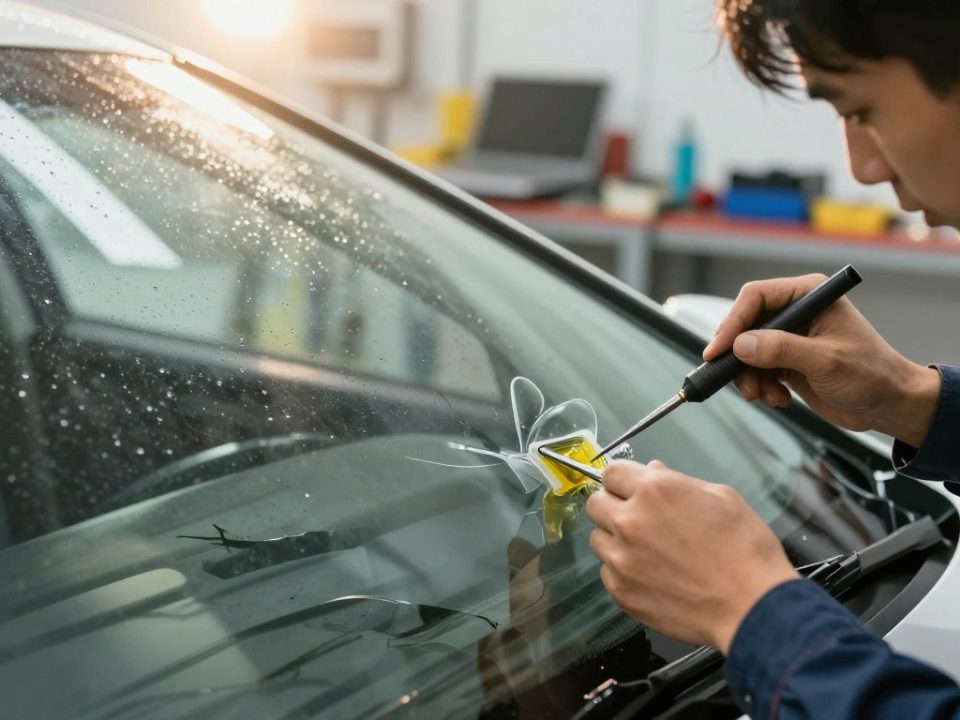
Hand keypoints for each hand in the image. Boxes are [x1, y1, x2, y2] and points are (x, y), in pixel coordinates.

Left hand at [586, 460, 798, 653]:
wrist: (752, 607)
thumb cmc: (746, 551)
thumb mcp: (721, 497)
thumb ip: (678, 481)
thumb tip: (653, 472)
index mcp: (655, 491)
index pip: (611, 472)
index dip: (622, 480)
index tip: (630, 488)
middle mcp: (630, 521)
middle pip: (595, 504)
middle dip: (613, 506)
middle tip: (636, 518)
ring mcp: (622, 559)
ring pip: (598, 540)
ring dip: (615, 540)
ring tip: (646, 550)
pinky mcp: (622, 591)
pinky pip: (607, 572)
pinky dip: (622, 571)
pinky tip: (651, 575)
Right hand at [703, 273, 939, 446]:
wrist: (888, 406)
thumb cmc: (872, 375)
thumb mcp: (825, 361)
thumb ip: (781, 350)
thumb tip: (741, 345)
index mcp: (810, 295)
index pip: (756, 297)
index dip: (733, 322)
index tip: (719, 350)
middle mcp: (796, 311)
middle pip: (745, 325)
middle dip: (738, 356)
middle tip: (738, 379)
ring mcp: (790, 338)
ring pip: (745, 351)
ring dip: (748, 377)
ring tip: (763, 395)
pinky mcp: (786, 361)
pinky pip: (755, 370)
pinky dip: (759, 387)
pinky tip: (778, 398)